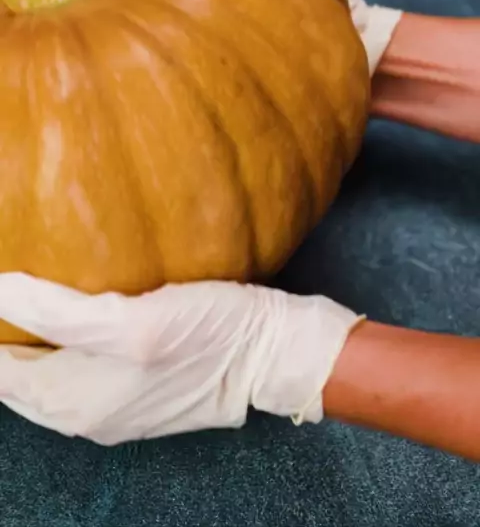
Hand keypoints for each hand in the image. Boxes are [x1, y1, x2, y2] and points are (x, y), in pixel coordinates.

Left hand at [0, 273, 357, 444]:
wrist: (270, 352)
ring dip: (25, 344)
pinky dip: (54, 348)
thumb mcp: (134, 323)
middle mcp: (85, 416)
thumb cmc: (209, 333)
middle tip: (6, 288)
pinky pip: (72, 373)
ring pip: (43, 377)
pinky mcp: (133, 392)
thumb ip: (61, 315)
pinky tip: (61, 317)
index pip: (0, 374)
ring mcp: (110, 408)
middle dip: (4, 339)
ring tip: (20, 298)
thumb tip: (0, 292)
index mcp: (75, 405)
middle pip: (16, 380)